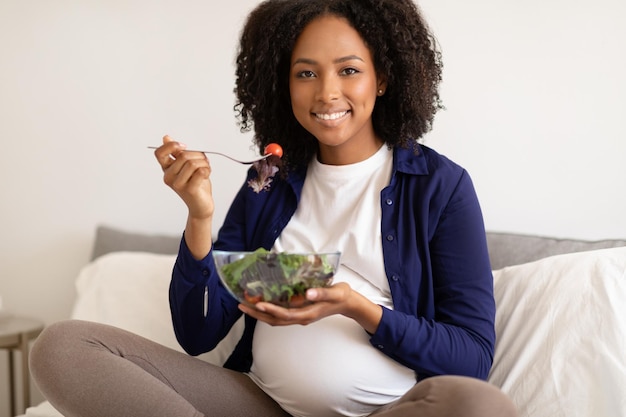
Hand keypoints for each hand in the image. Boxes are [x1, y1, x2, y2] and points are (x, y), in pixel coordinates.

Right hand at [153, 135, 213, 220]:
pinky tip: (206, 175)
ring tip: (205, 168)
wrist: (201, 205)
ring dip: (204, 163)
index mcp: (166, 169)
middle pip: (183, 155)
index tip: (183, 146)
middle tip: (204, 161)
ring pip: (193, 163)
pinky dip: (207, 170)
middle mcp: (169, 177)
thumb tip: (166, 138)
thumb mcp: (186, 166)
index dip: (171, 146)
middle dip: (198, 155)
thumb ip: (177, 153)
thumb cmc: (195, 184)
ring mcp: (178, 184)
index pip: (159, 153)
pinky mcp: (189, 189)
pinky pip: (200, 171)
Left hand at [238, 283, 382, 332]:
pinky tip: (261, 304)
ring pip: (276, 320)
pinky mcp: (299, 313)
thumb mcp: (335, 292)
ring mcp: (299, 317)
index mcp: (308, 313)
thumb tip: (307, 293)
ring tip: (245, 305)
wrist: (348, 303)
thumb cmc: (341, 296)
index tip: (258, 304)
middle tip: (241, 305)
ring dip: (260, 314)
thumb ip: (322, 292)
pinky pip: (280, 316)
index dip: (271, 310)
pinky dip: (268, 312)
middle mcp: (301, 318)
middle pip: (275, 320)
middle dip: (257, 314)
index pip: (285, 314)